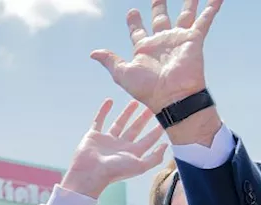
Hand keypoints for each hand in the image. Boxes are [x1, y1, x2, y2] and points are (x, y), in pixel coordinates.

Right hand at [60, 99, 166, 198]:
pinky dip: (103, 111)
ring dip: (127, 113)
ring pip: (119, 123)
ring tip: (135, 102)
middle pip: (135, 129)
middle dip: (144, 118)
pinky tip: (109, 101)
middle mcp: (120, 146)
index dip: (157, 130)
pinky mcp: (94, 136)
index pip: (148, 139)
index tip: (166, 118)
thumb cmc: (114, 172)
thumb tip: (166, 145)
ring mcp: (107, 140)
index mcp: (132, 153)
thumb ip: (155, 157)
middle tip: (153, 105)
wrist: (89, 173)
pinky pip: (99, 120)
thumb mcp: (140, 166)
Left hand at [91, 0, 219, 112]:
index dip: (134, 22)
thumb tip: (92, 53)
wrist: (172, 96)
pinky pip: (205, 19)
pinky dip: (211, 8)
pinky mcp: (193, 39)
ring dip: (188, 3)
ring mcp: (178, 39)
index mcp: (144, 50)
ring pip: (184, 15)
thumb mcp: (122, 73)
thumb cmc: (146, 88)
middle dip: (159, 7)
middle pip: (160, 19)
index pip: (138, 31)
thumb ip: (110, 61)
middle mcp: (162, 42)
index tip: (132, 12)